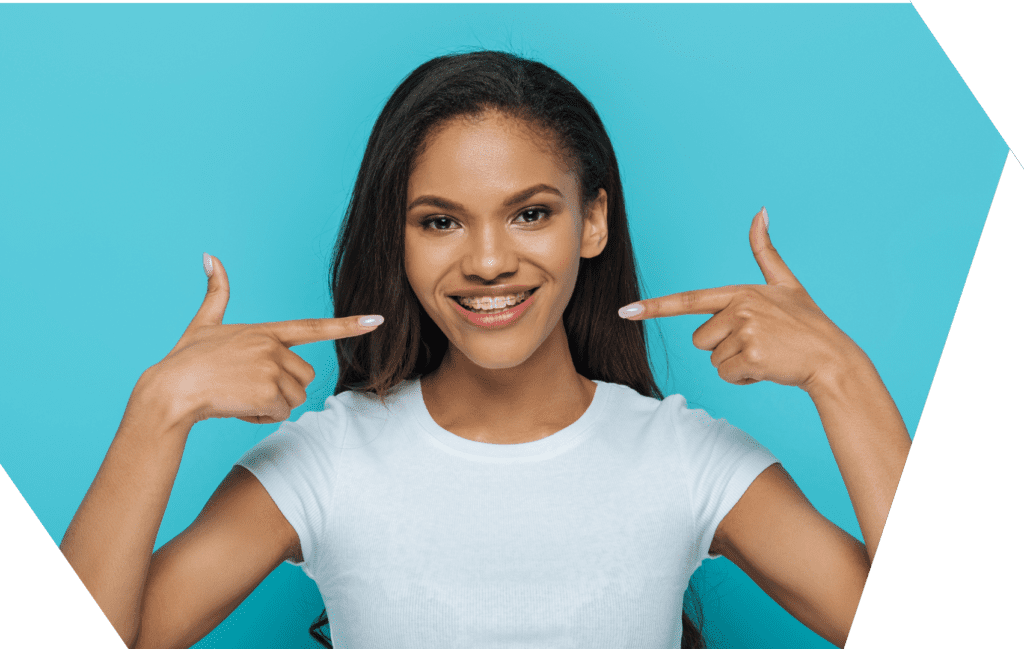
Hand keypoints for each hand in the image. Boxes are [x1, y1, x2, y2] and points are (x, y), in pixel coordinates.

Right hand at [146, 253, 382, 425]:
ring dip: (271, 406)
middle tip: (248, 387)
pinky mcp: (269, 391)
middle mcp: (273, 346)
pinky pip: (281, 414)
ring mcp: (272, 368)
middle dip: (283, 389)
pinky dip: (261, 418)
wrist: (170, 390)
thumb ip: (216, 293)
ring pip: (295, 398)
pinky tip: (238, 407)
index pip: (314, 327)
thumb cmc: (186, 360)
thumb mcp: (204, 323)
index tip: (378, 320)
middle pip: (305, 376)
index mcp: (265, 331)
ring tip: (239, 396)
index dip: (349, 325)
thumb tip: (209, 256)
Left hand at [618, 208, 862, 390]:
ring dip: (735, 364)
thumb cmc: (806, 323)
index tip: (625, 311)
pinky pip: (726, 375)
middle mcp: (740, 308)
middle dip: (723, 347)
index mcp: (740, 291)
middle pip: (700, 339)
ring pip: (713, 359)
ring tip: (766, 353)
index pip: (689, 300)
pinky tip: (768, 368)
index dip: (654, 307)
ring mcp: (746, 332)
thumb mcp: (786, 282)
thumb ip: (766, 251)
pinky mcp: (752, 356)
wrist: (832, 358)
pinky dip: (744, 378)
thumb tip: (760, 211)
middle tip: (758, 342)